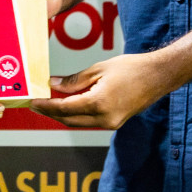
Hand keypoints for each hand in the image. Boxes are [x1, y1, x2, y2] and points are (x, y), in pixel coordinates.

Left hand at [28, 53, 173, 129]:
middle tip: (35, 104)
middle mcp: (105, 118)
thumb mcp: (98, 69)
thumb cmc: (131, 68)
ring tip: (47, 104)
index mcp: (99, 103)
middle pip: (69, 120)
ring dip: (62, 115)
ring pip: (78, 123)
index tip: (33, 101)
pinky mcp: (115, 122)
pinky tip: (67, 105)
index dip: (46, 106)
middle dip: (50, 113)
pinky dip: (76, 114)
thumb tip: (54, 85)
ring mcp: (111, 123)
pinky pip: (89, 121)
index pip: (65, 108)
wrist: (158, 76)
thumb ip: (74, 80)